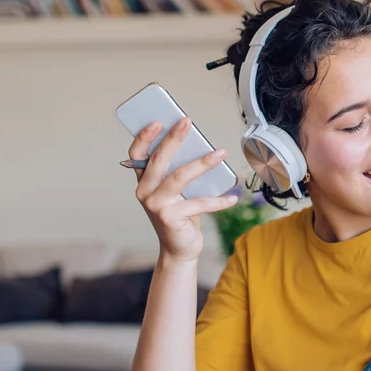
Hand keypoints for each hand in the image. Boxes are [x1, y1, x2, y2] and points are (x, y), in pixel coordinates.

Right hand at [129, 117, 238, 262]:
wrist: (178, 249)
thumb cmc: (180, 216)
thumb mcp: (176, 193)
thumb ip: (178, 173)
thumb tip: (198, 147)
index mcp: (144, 182)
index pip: (137, 155)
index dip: (144, 137)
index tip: (157, 121)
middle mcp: (145, 192)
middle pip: (159, 160)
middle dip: (174, 138)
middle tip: (187, 122)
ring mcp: (156, 205)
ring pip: (180, 177)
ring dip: (203, 162)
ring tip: (221, 153)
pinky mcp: (170, 217)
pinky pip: (199, 203)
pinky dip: (218, 200)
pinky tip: (232, 197)